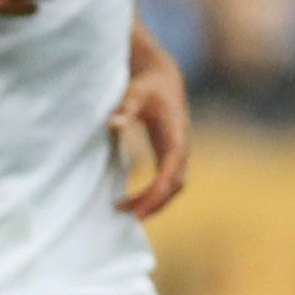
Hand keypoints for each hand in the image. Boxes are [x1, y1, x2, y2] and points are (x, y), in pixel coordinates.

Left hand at [108, 24, 189, 218]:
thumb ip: (125, 107)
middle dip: (155, 202)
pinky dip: (154, 195)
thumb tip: (112, 123)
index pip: (172, 168)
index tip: (139, 206)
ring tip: (126, 212)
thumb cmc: (147, 86)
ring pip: (174, 186)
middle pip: (176, 184)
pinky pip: (167, 182)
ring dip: (154, 202)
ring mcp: (179, 152)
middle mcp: (182, 146)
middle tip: (127, 216)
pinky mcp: (171, 155)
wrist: (163, 78)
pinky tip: (133, 202)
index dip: (158, 189)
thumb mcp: (134, 93)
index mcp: (176, 134)